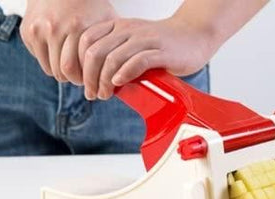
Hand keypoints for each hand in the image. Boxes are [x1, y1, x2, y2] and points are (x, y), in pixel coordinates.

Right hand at [20, 0, 116, 84]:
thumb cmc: (91, 7)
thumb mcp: (108, 22)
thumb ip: (114, 45)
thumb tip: (124, 74)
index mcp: (78, 27)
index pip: (80, 71)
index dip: (89, 81)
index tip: (96, 83)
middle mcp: (56, 27)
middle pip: (64, 72)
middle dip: (76, 81)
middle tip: (84, 80)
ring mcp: (40, 29)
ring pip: (52, 69)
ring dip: (64, 75)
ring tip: (75, 70)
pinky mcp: (28, 31)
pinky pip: (41, 60)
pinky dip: (51, 64)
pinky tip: (62, 57)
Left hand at [78, 16, 216, 99]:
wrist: (195, 35)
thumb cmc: (165, 46)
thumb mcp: (135, 46)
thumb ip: (117, 56)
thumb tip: (99, 80)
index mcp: (118, 27)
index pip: (86, 41)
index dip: (79, 64)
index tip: (83, 83)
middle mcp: (128, 30)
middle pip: (95, 51)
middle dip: (89, 77)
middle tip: (92, 94)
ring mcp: (145, 40)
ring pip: (113, 57)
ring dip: (104, 80)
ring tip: (105, 94)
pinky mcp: (161, 52)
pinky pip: (137, 61)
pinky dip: (125, 74)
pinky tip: (119, 83)